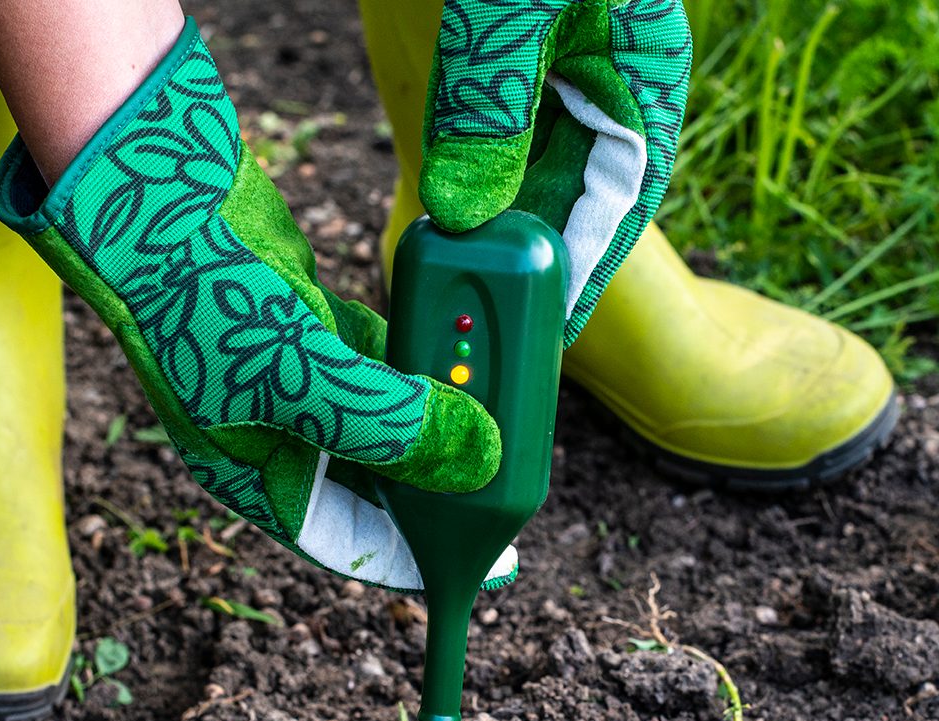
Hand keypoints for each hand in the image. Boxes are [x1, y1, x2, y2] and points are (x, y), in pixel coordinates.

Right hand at [0, 19, 510, 590]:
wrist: (147, 198)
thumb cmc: (195, 303)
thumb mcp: (294, 377)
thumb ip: (386, 424)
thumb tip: (480, 460)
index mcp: (259, 480)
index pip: (352, 540)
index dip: (413, 556)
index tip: (478, 561)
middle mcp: (279, 440)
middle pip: (378, 485)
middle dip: (438, 485)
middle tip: (504, 481)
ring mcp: (295, 382)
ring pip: (384, 419)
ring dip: (434, 417)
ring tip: (497, 419)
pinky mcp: (311, 327)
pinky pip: (380, 360)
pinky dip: (416, 358)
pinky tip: (457, 354)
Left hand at [420, 0, 691, 343]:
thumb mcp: (506, 0)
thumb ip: (492, 101)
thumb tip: (465, 211)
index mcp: (635, 71)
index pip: (621, 194)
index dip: (585, 265)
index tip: (551, 328)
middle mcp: (589, 94)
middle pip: (567, 207)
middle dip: (531, 270)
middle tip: (489, 341)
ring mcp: (532, 98)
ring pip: (517, 197)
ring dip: (488, 251)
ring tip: (455, 314)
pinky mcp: (478, 94)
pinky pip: (472, 169)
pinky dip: (454, 212)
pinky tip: (431, 252)